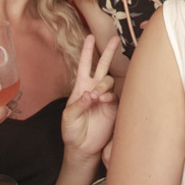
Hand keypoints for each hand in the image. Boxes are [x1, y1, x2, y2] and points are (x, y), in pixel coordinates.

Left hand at [61, 37, 119, 161]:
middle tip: (115, 39)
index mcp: (80, 87)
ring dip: (103, 84)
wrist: (82, 148)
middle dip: (109, 52)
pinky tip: (103, 100)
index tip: (90, 36)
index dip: (87, 51)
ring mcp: (104, 97)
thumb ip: (79, 104)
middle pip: (103, 66)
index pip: (84, 65)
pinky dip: (109, 95)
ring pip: (108, 80)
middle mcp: (94, 88)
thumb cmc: (72, 131)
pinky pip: (114, 95)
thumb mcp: (68, 117)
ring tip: (96, 96)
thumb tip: (90, 93)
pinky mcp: (113, 107)